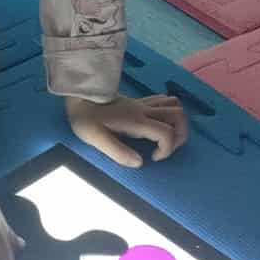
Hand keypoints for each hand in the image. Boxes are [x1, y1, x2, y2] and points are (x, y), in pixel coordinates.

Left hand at [65, 93, 188, 167]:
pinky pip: (164, 101)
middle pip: (179, 115)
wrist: (78, 96)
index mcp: (136, 121)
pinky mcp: (139, 101)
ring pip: (175, 105)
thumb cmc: (85, 119)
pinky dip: (169, 112)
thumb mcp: (95, 138)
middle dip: (180, 135)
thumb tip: (139, 162)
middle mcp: (144, 110)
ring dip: (177, 122)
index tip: (152, 158)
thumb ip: (117, 152)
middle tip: (166, 148)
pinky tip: (157, 124)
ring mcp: (143, 103)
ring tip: (165, 137)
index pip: (166, 133)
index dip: (167, 149)